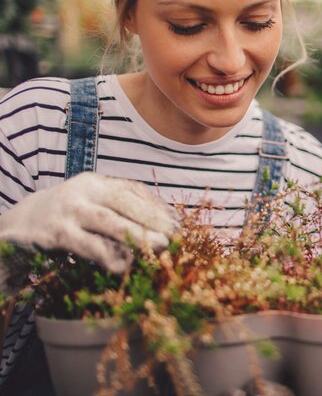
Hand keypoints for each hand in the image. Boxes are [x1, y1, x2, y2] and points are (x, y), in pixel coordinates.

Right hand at [0, 173, 177, 273]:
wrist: (16, 227)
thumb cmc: (66, 219)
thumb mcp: (92, 206)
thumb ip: (120, 212)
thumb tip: (163, 227)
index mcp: (97, 182)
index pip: (134, 190)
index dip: (158, 207)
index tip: (177, 223)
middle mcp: (84, 191)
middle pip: (126, 202)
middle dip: (154, 219)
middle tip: (175, 236)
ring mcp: (69, 211)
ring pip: (110, 222)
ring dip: (139, 236)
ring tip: (161, 247)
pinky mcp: (56, 233)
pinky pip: (89, 246)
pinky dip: (109, 255)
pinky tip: (125, 265)